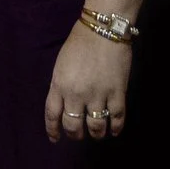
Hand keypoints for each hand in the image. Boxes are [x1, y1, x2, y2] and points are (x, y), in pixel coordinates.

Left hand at [44, 26, 132, 142]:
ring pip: (96, 126)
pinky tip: (114, 131)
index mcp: (59, 85)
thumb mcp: (61, 65)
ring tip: (97, 134)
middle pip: (73, 125)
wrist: (103, 29)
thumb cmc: (79, 43)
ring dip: (96, 133)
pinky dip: (116, 128)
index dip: (53, 130)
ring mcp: (98, 95)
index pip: (52, 115)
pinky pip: (117, 118)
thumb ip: (60, 85)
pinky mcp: (117, 93)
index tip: (55, 139)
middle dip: (75, 134)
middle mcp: (76, 94)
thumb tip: (64, 105)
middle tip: (78, 134)